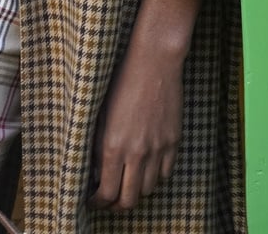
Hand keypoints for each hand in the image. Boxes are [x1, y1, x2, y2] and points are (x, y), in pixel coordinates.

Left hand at [88, 38, 183, 209]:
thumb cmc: (122, 81)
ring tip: (128, 182)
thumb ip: (99, 145)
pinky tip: (147, 167)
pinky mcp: (174, 141)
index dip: (99, 203)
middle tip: (110, 201)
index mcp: (114, 145)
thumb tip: (98, 171)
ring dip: (136, 190)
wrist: (154, 61)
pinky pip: (165, 172)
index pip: (106, 192)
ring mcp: (158, 148)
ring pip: (149, 189)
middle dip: (117, 205)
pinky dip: (155, 176)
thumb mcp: (101, 113)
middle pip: (129, 199)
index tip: (93, 201)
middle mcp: (137, 152)